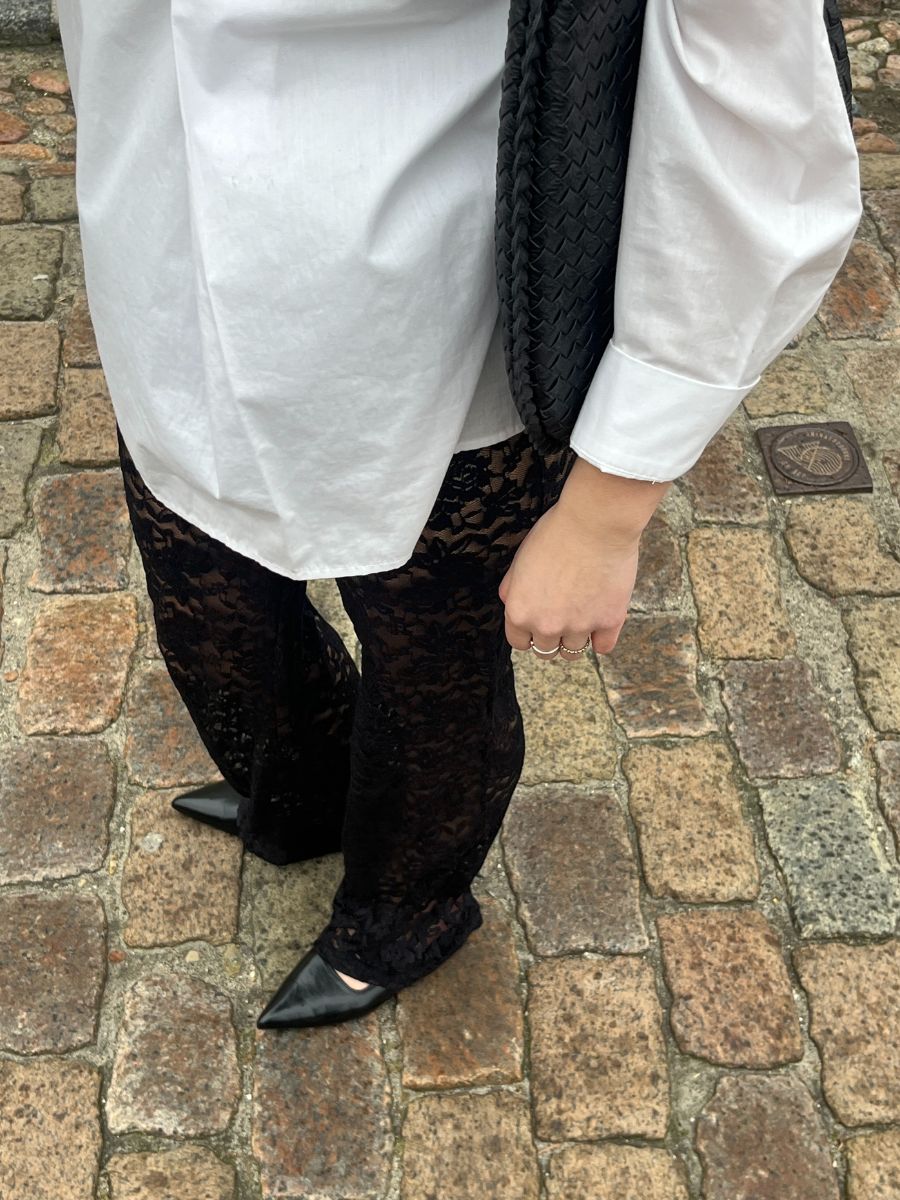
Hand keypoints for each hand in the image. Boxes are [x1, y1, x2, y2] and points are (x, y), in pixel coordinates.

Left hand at [498, 499, 641, 658]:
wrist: (595, 522)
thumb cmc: (556, 533)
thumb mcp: (521, 559)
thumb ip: (512, 588)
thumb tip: (510, 604)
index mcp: (520, 612)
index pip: (519, 642)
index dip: (528, 632)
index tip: (538, 623)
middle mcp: (547, 626)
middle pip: (546, 651)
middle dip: (551, 636)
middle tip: (561, 615)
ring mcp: (579, 627)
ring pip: (573, 652)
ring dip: (575, 638)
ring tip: (581, 614)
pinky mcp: (609, 622)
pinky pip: (602, 647)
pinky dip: (601, 638)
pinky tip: (600, 620)